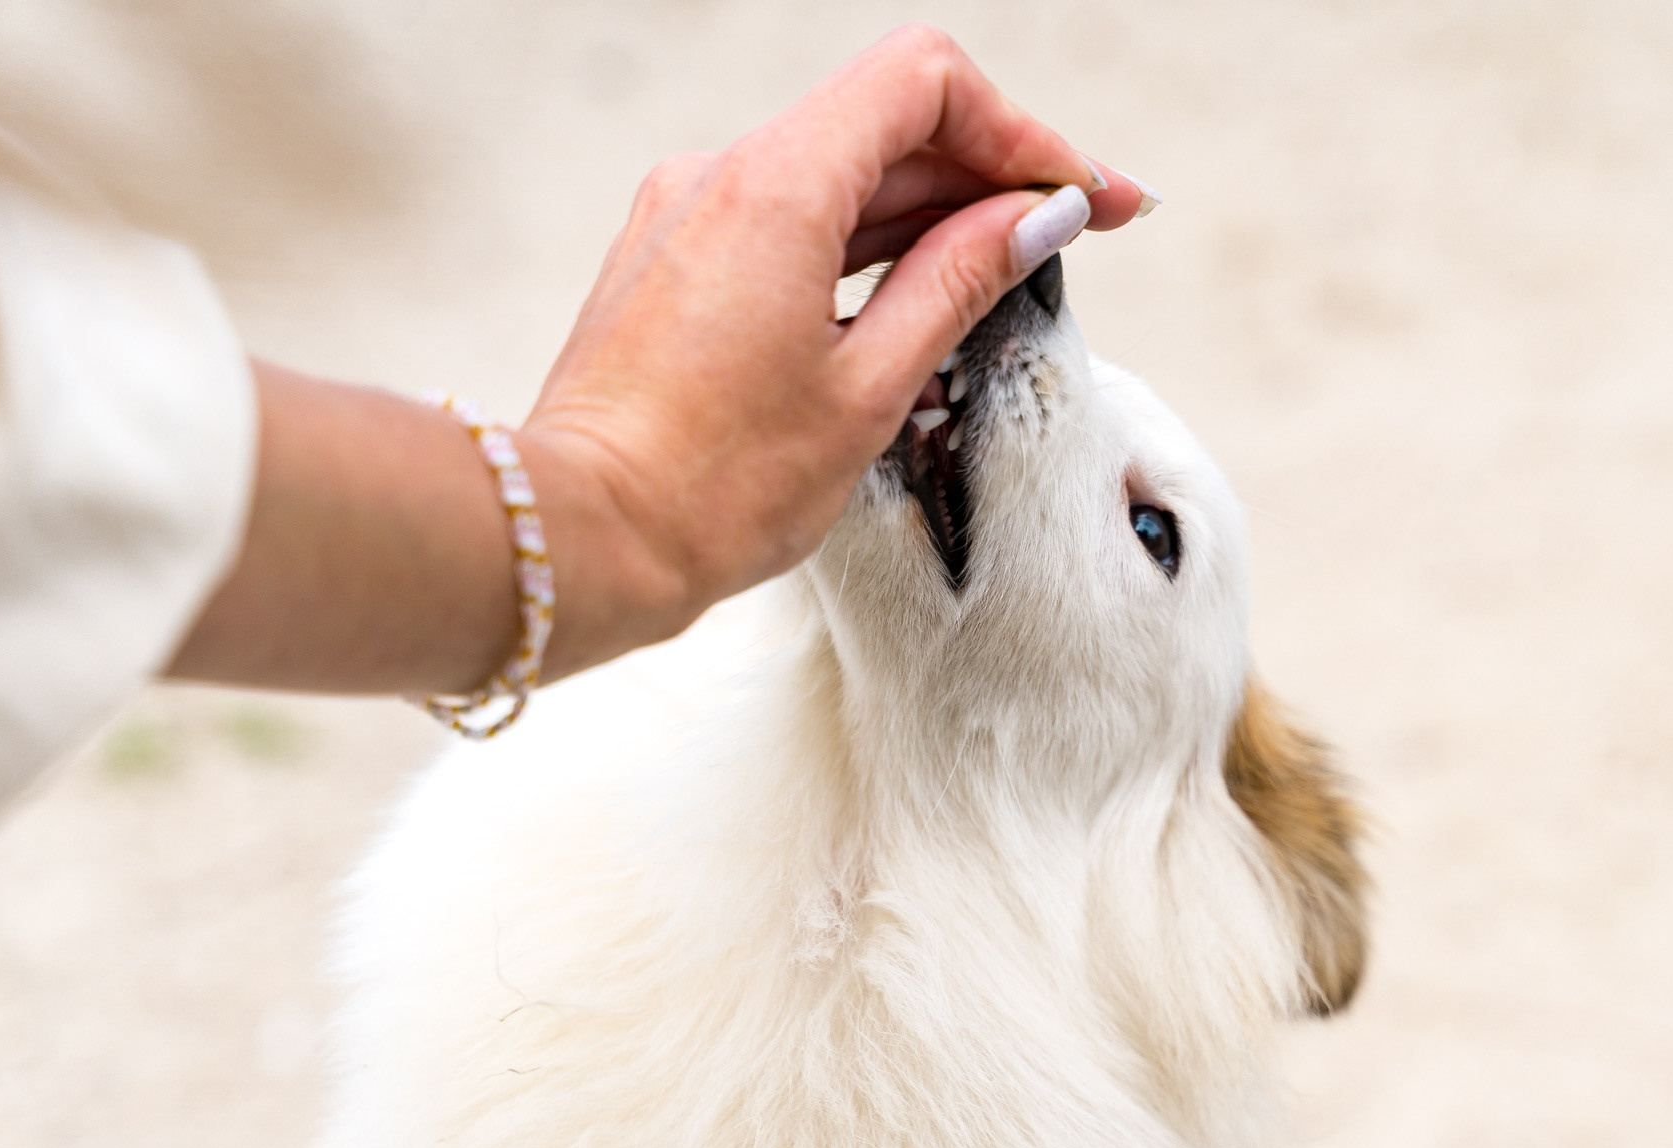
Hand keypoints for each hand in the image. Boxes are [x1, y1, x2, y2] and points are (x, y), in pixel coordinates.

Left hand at [169, 27, 1150, 694]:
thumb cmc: (711, 486)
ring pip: (842, 170)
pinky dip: (868, 237)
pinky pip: (791, 215)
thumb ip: (957, 282)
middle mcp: (722, 174)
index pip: (926, 85)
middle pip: (890, 123)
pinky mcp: (673, 256)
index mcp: (777, 186)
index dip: (1022, 132)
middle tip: (1092, 223)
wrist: (580, 538)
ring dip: (937, 205)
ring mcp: (689, 211)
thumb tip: (1032, 220)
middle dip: (996, 169)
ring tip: (1019, 262)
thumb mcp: (867, 388)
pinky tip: (923, 286)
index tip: (1083, 197)